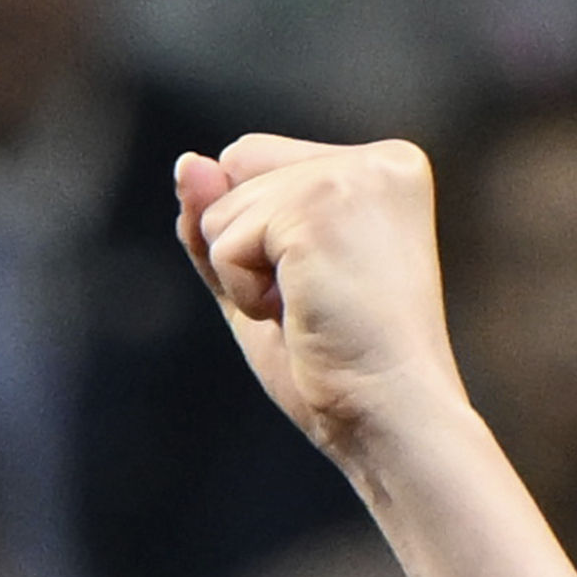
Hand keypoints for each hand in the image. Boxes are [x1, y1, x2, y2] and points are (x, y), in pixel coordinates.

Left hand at [174, 135, 462, 466]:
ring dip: (246, 275)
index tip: (325, 285)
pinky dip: (244, 292)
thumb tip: (187, 162)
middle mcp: (377, 161)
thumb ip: (223, 219)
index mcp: (384, 168)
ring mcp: (351, 178)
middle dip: (250, 246)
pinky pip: (225, 241)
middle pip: (237, 166)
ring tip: (313, 309)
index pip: (256, 158)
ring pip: (222, 206)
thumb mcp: (265, 281)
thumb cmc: (339, 366)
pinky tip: (301, 312)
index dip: (260, 234)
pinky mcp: (319, 207)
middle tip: (317, 301)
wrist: (389, 417)